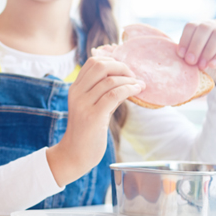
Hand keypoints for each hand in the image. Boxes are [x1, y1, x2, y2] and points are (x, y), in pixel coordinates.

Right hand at [48, 57, 144, 186]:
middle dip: (121, 67)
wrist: (75, 154)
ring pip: (109, 80)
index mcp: (75, 88)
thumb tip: (126, 80)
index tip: (125, 71)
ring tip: (140, 85)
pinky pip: (113, 95)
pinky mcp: (93, 116)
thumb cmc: (87, 132)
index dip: (112, 61)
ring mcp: (83, 104)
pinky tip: (137, 91)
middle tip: (133, 76)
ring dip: (129, 80)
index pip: (93, 62)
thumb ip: (105, 93)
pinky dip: (128, 90)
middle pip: (100, 65)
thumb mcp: (94, 107)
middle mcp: (77, 93)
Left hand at [177, 19, 215, 92]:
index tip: (180, 55)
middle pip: (204, 27)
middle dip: (195, 45)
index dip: (185, 39)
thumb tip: (176, 54)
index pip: (192, 26)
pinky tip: (212, 65)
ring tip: (202, 66)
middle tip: (190, 61)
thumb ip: (188, 54)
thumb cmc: (207, 64)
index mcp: (202, 26)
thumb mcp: (195, 59)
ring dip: (208, 51)